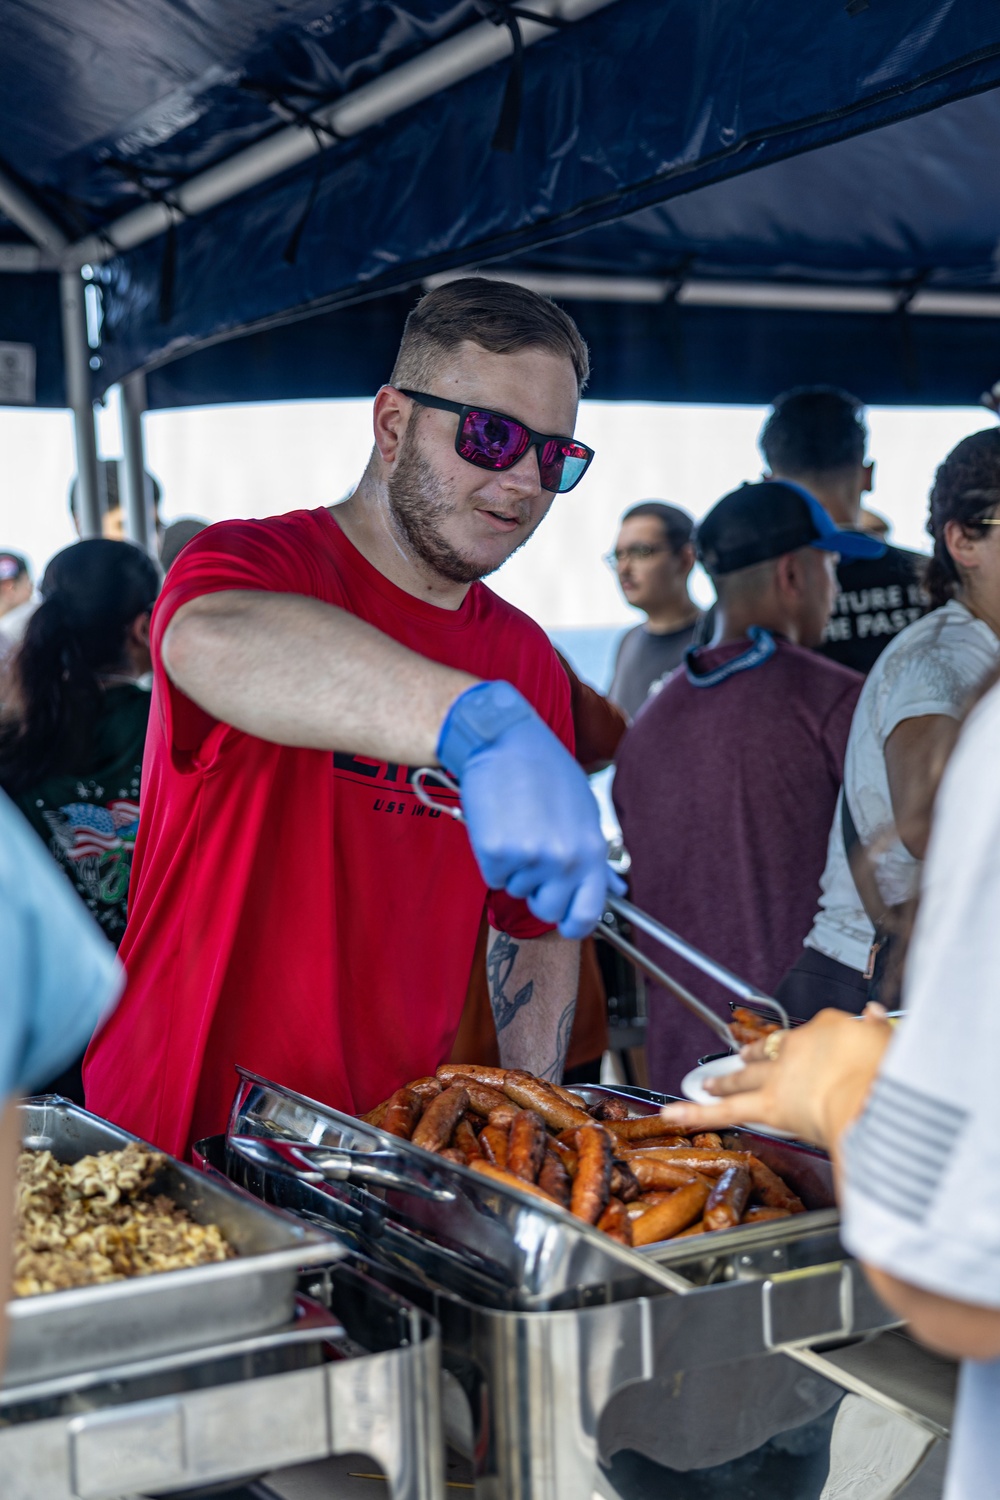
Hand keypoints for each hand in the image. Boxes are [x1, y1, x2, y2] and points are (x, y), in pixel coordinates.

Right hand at [439, 682, 623, 938]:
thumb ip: (595, 856)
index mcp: (590, 850)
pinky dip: (493, 859)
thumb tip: (615, 889)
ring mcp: (529, 858)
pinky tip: (499, 827)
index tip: (564, 920)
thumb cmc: (545, 771)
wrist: (504, 742)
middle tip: (532, 856)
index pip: (587, 914)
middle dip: (537, 892)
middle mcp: (563, 859)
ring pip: (517, 890)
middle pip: (547, 910)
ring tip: (517, 827)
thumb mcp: (584, 811)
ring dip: (514, 869)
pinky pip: (494, 877)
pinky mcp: (495, 852)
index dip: (573, 924)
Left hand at [658, 1008, 893, 1148]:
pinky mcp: (767, 1105)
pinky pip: (725, 1111)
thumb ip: (879, 1027)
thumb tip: (875, 1014)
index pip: (815, 1033)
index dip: (813, 1043)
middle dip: (753, 1056)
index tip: (816, 1048)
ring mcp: (778, 1076)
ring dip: (725, 1080)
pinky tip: (675, 1113)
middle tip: (742, 1057)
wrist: (871, 1093)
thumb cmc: (887, 1073)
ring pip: (744, 1078)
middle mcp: (797, 1049)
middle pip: (769, 1052)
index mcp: (829, 1029)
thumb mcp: (891, 1042)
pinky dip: (697, 1113)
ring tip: (709, 1083)